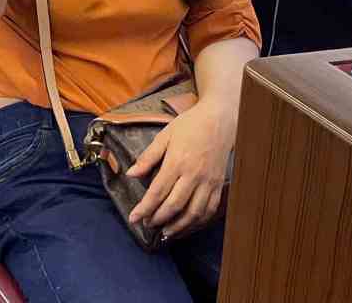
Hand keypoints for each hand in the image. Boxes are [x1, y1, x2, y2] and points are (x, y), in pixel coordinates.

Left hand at [126, 99, 236, 238]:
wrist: (219, 120)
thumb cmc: (189, 125)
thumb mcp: (164, 136)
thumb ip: (148, 157)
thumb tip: (131, 174)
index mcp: (177, 162)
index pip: (158, 191)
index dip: (145, 208)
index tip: (134, 218)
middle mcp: (194, 175)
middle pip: (174, 205)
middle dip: (158, 219)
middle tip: (147, 225)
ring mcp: (208, 182)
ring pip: (193, 212)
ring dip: (178, 226)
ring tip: (165, 232)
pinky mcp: (218, 185)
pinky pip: (209, 209)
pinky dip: (197, 221)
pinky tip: (187, 224)